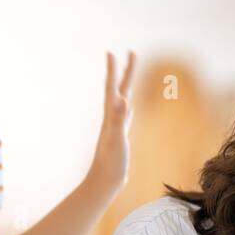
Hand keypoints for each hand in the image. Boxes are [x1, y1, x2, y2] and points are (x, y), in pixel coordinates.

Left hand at [87, 51, 136, 195]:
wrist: (104, 182)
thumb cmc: (111, 162)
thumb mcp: (117, 138)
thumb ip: (118, 118)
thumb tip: (122, 99)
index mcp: (111, 116)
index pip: (114, 87)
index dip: (115, 70)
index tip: (114, 52)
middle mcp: (112, 118)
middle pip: (120, 89)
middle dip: (125, 71)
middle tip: (131, 53)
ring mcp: (116, 127)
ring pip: (123, 100)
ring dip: (126, 86)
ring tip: (129, 75)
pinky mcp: (121, 136)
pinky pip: (126, 115)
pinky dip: (129, 106)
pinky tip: (129, 106)